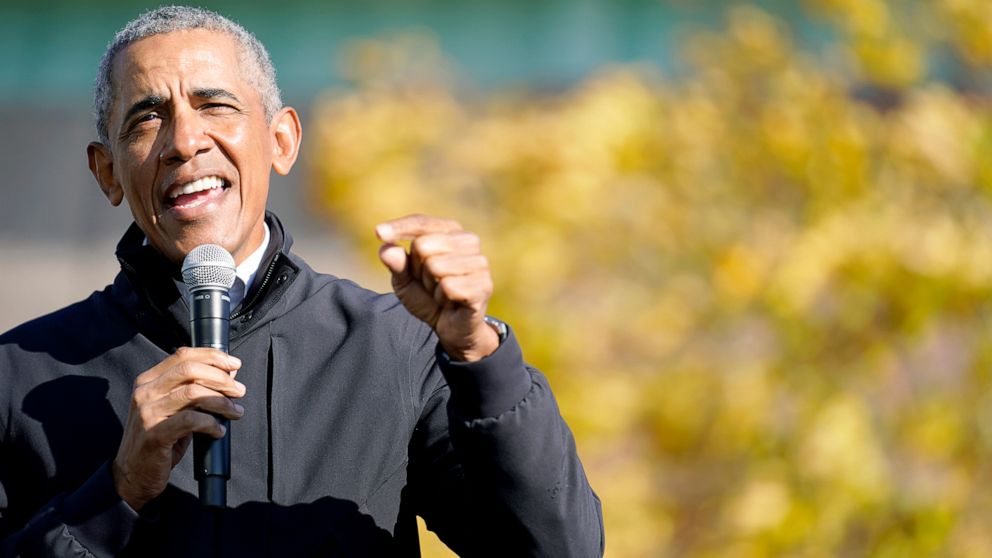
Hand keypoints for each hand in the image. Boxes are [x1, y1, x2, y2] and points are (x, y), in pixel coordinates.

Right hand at [112, 347, 244, 510]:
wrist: (132, 474)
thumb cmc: (158, 440)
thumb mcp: (175, 410)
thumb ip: (196, 390)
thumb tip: (228, 373)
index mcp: (149, 381)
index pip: (183, 355)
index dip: (212, 357)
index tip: (234, 364)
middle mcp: (146, 392)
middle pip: (190, 369)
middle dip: (221, 378)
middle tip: (239, 391)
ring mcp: (148, 412)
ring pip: (193, 393)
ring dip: (222, 402)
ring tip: (235, 412)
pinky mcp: (155, 434)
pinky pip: (191, 420)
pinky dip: (211, 423)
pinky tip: (219, 430)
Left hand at [377, 214, 499, 361]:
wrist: (452, 327)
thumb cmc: (429, 296)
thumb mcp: (405, 281)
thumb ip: (395, 264)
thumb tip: (386, 249)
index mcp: (450, 231)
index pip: (421, 222)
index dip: (399, 227)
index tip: (378, 233)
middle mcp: (468, 240)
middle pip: (423, 245)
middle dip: (418, 270)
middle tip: (430, 283)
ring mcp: (479, 262)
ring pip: (435, 266)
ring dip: (431, 287)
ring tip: (441, 293)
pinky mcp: (484, 284)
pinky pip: (448, 287)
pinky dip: (442, 299)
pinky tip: (451, 302)